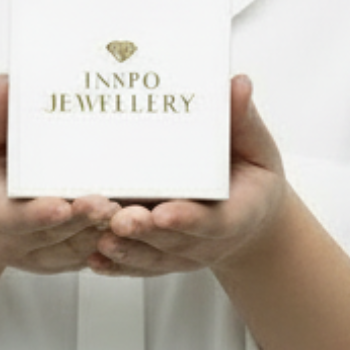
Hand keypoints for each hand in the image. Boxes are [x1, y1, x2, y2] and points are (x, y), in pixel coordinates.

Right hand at [0, 75, 119, 273]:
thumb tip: (7, 84)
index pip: (10, 218)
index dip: (37, 215)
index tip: (60, 204)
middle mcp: (9, 240)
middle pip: (50, 236)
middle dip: (80, 220)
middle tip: (106, 202)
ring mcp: (34, 256)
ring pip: (74, 249)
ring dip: (101, 233)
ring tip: (129, 212)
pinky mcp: (57, 260)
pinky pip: (86, 256)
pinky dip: (110, 243)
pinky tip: (133, 224)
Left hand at [88, 75, 288, 278]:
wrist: (250, 217)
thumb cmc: (251, 177)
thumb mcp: (256, 147)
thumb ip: (243, 120)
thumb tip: (238, 83)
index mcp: (235, 215)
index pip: (212, 221)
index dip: (187, 218)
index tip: (164, 211)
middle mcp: (206, 241)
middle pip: (173, 241)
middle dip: (145, 232)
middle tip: (120, 219)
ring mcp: (182, 254)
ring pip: (151, 257)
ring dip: (125, 250)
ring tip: (99, 237)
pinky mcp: (162, 259)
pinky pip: (137, 265)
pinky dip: (116, 265)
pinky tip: (93, 259)